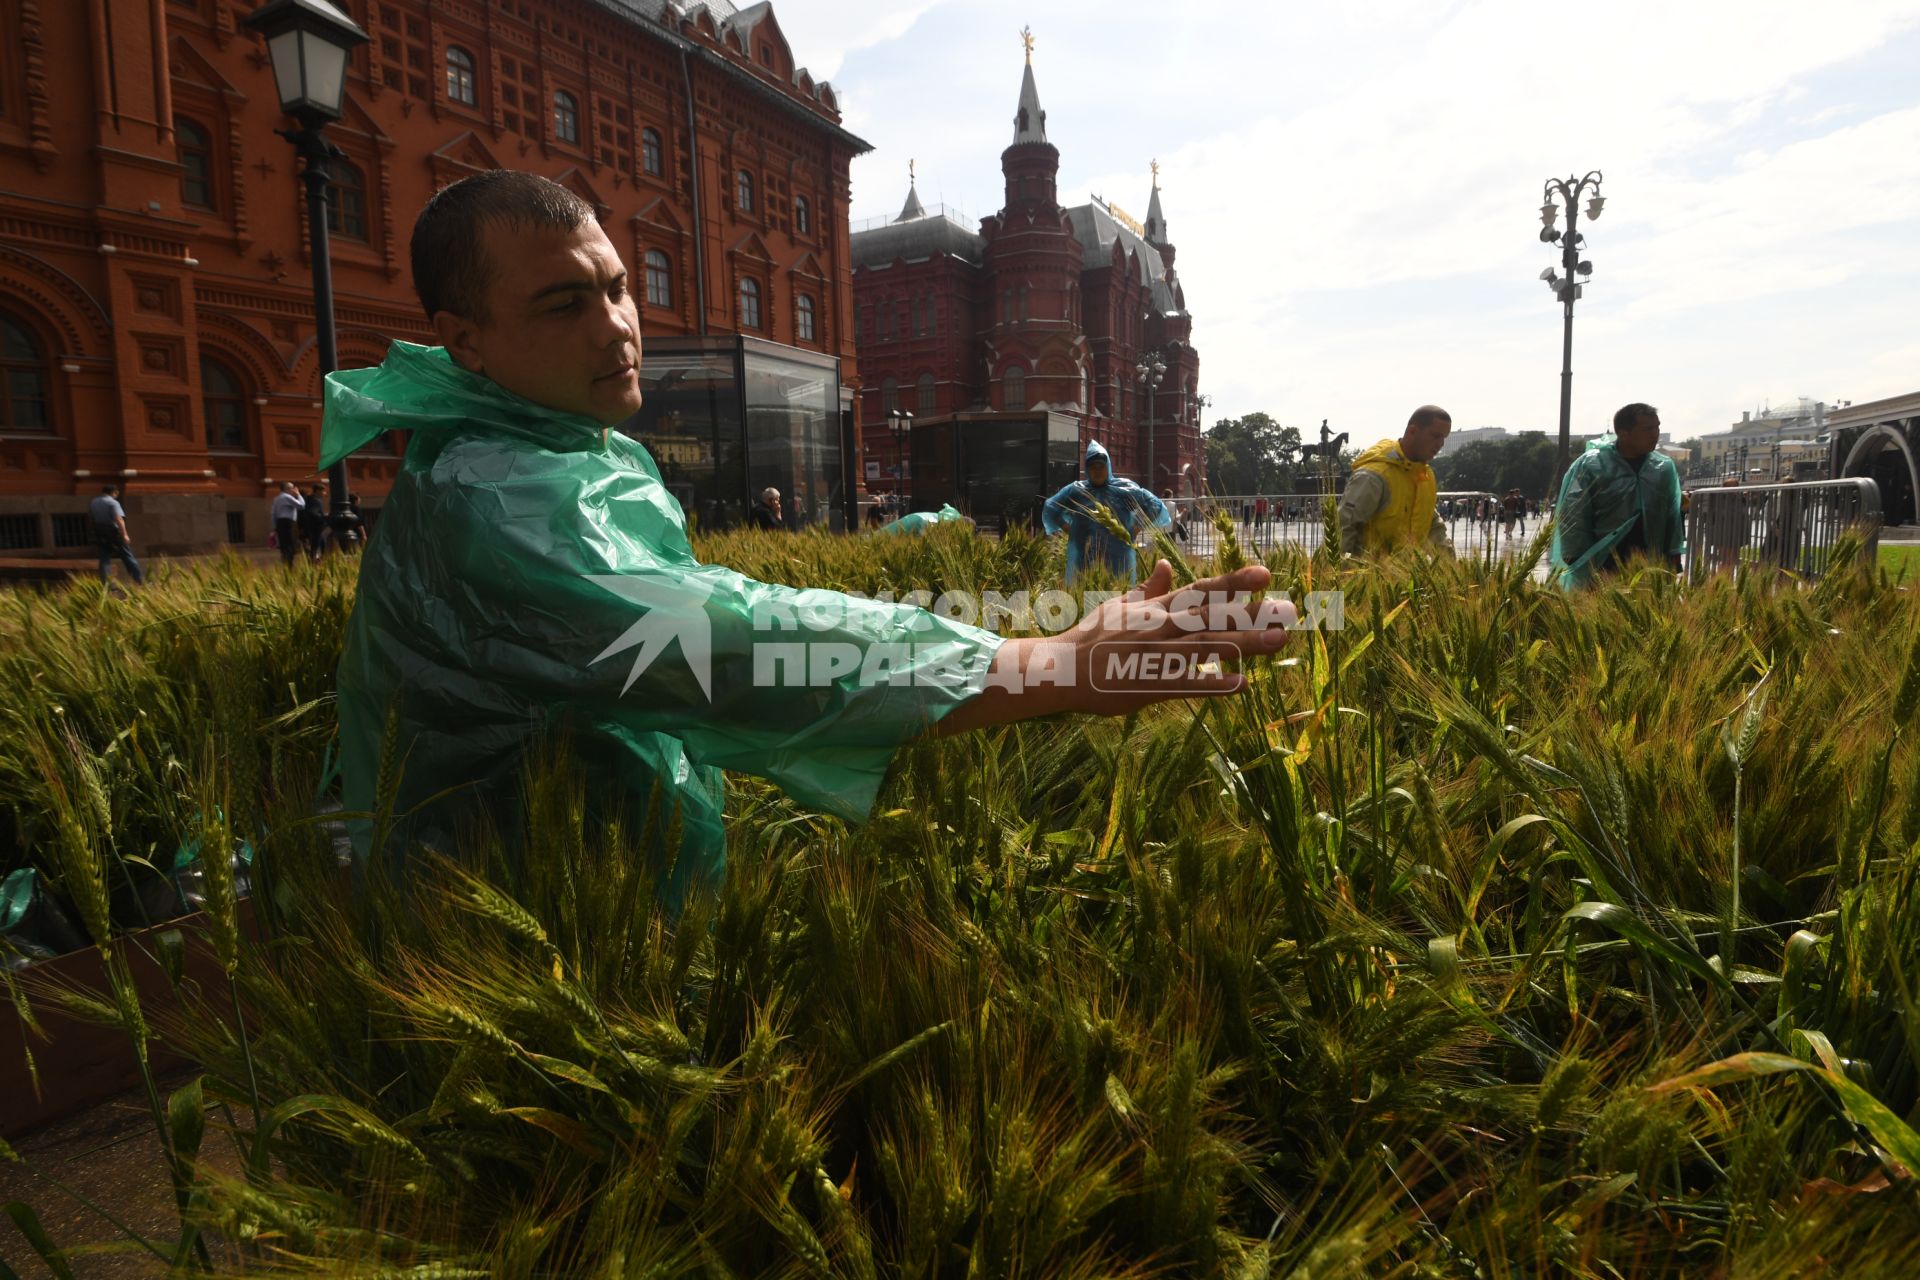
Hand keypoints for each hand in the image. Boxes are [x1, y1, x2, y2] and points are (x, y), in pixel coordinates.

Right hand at [937, 560, 1295, 732]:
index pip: (1201, 590)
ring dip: (1244, 643)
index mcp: (1156, 608)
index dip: (1234, 582)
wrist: (1062, 669)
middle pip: (1213, 616)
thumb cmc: (1092, 638)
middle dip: (1252, 612)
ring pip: (1206, 646)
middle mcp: (1160, 626)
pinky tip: (1240, 684)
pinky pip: (1185, 683)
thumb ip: (1148, 589)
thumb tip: (1164, 565)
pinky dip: (1212, 683)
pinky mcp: (1148, 684)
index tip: (1266, 574)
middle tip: (1288, 610)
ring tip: (1278, 641)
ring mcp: (1156, 654)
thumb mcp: (1120, 606)